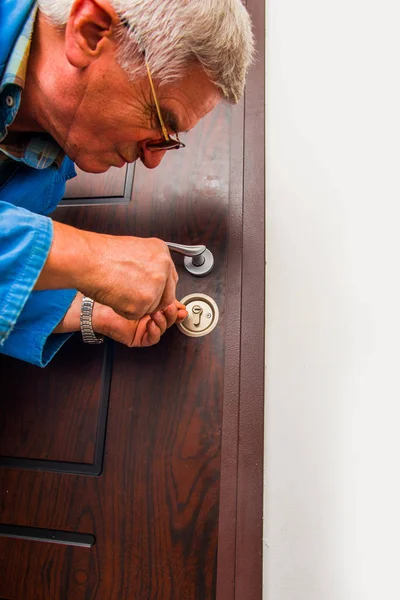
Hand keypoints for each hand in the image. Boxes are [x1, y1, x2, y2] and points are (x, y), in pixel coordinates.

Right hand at [36, 222, 177, 320]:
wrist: (87, 259)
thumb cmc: (100, 254)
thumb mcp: (133, 250)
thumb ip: (148, 264)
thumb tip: (153, 278)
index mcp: (161, 251)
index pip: (170, 278)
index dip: (159, 288)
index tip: (150, 291)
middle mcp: (163, 267)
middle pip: (166, 296)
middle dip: (151, 300)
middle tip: (133, 296)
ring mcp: (156, 286)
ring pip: (151, 308)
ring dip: (135, 305)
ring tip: (119, 289)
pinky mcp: (144, 302)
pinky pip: (137, 315)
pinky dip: (124, 311)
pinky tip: (115, 296)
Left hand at [54, 292, 187, 347]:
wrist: (95, 305)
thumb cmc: (111, 290)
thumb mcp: (138, 282)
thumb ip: (154, 281)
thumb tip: (171, 277)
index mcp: (150, 300)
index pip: (169, 303)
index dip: (177, 303)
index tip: (181, 302)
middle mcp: (148, 314)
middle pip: (170, 316)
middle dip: (173, 312)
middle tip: (172, 307)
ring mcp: (144, 326)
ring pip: (164, 327)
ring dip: (165, 320)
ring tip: (160, 313)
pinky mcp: (139, 338)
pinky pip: (153, 338)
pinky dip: (155, 331)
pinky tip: (152, 323)